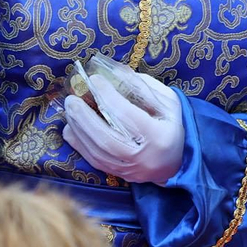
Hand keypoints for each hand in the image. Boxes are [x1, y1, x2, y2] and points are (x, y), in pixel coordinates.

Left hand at [62, 71, 185, 184]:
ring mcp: (128, 169)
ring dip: (78, 129)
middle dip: (85, 117)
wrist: (176, 163)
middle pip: (107, 138)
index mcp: (158, 136)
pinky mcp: (118, 174)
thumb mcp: (167, 102)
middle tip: (72, 98)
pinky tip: (70, 128)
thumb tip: (114, 72)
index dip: (108, 97)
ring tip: (69, 109)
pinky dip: (78, 143)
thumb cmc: (171, 127)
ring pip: (96, 152)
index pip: (128, 116)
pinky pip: (93, 160)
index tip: (94, 80)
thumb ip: (143, 87)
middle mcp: (142, 157)